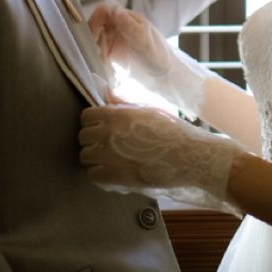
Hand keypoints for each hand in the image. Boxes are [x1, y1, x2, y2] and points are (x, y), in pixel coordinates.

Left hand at [79, 104, 244, 213]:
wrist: (188, 155)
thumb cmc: (173, 129)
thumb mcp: (149, 109)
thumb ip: (124, 103)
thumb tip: (107, 93)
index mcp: (118, 115)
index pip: (86, 116)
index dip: (91, 120)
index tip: (98, 125)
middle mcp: (110, 135)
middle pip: (83, 137)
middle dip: (90, 139)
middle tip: (102, 142)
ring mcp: (112, 158)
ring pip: (85, 157)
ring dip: (93, 156)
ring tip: (106, 157)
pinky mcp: (117, 177)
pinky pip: (94, 176)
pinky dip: (99, 174)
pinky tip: (110, 171)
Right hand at [88, 0, 209, 116]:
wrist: (165, 77)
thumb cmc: (159, 56)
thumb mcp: (146, 41)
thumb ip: (131, 27)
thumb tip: (116, 10)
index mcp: (128, 19)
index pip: (105, 11)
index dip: (96, 19)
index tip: (93, 34)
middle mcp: (119, 27)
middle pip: (97, 24)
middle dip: (92, 36)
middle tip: (94, 51)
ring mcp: (115, 40)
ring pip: (95, 38)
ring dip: (93, 47)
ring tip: (99, 60)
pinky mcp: (113, 54)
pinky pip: (98, 52)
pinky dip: (95, 57)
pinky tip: (100, 65)